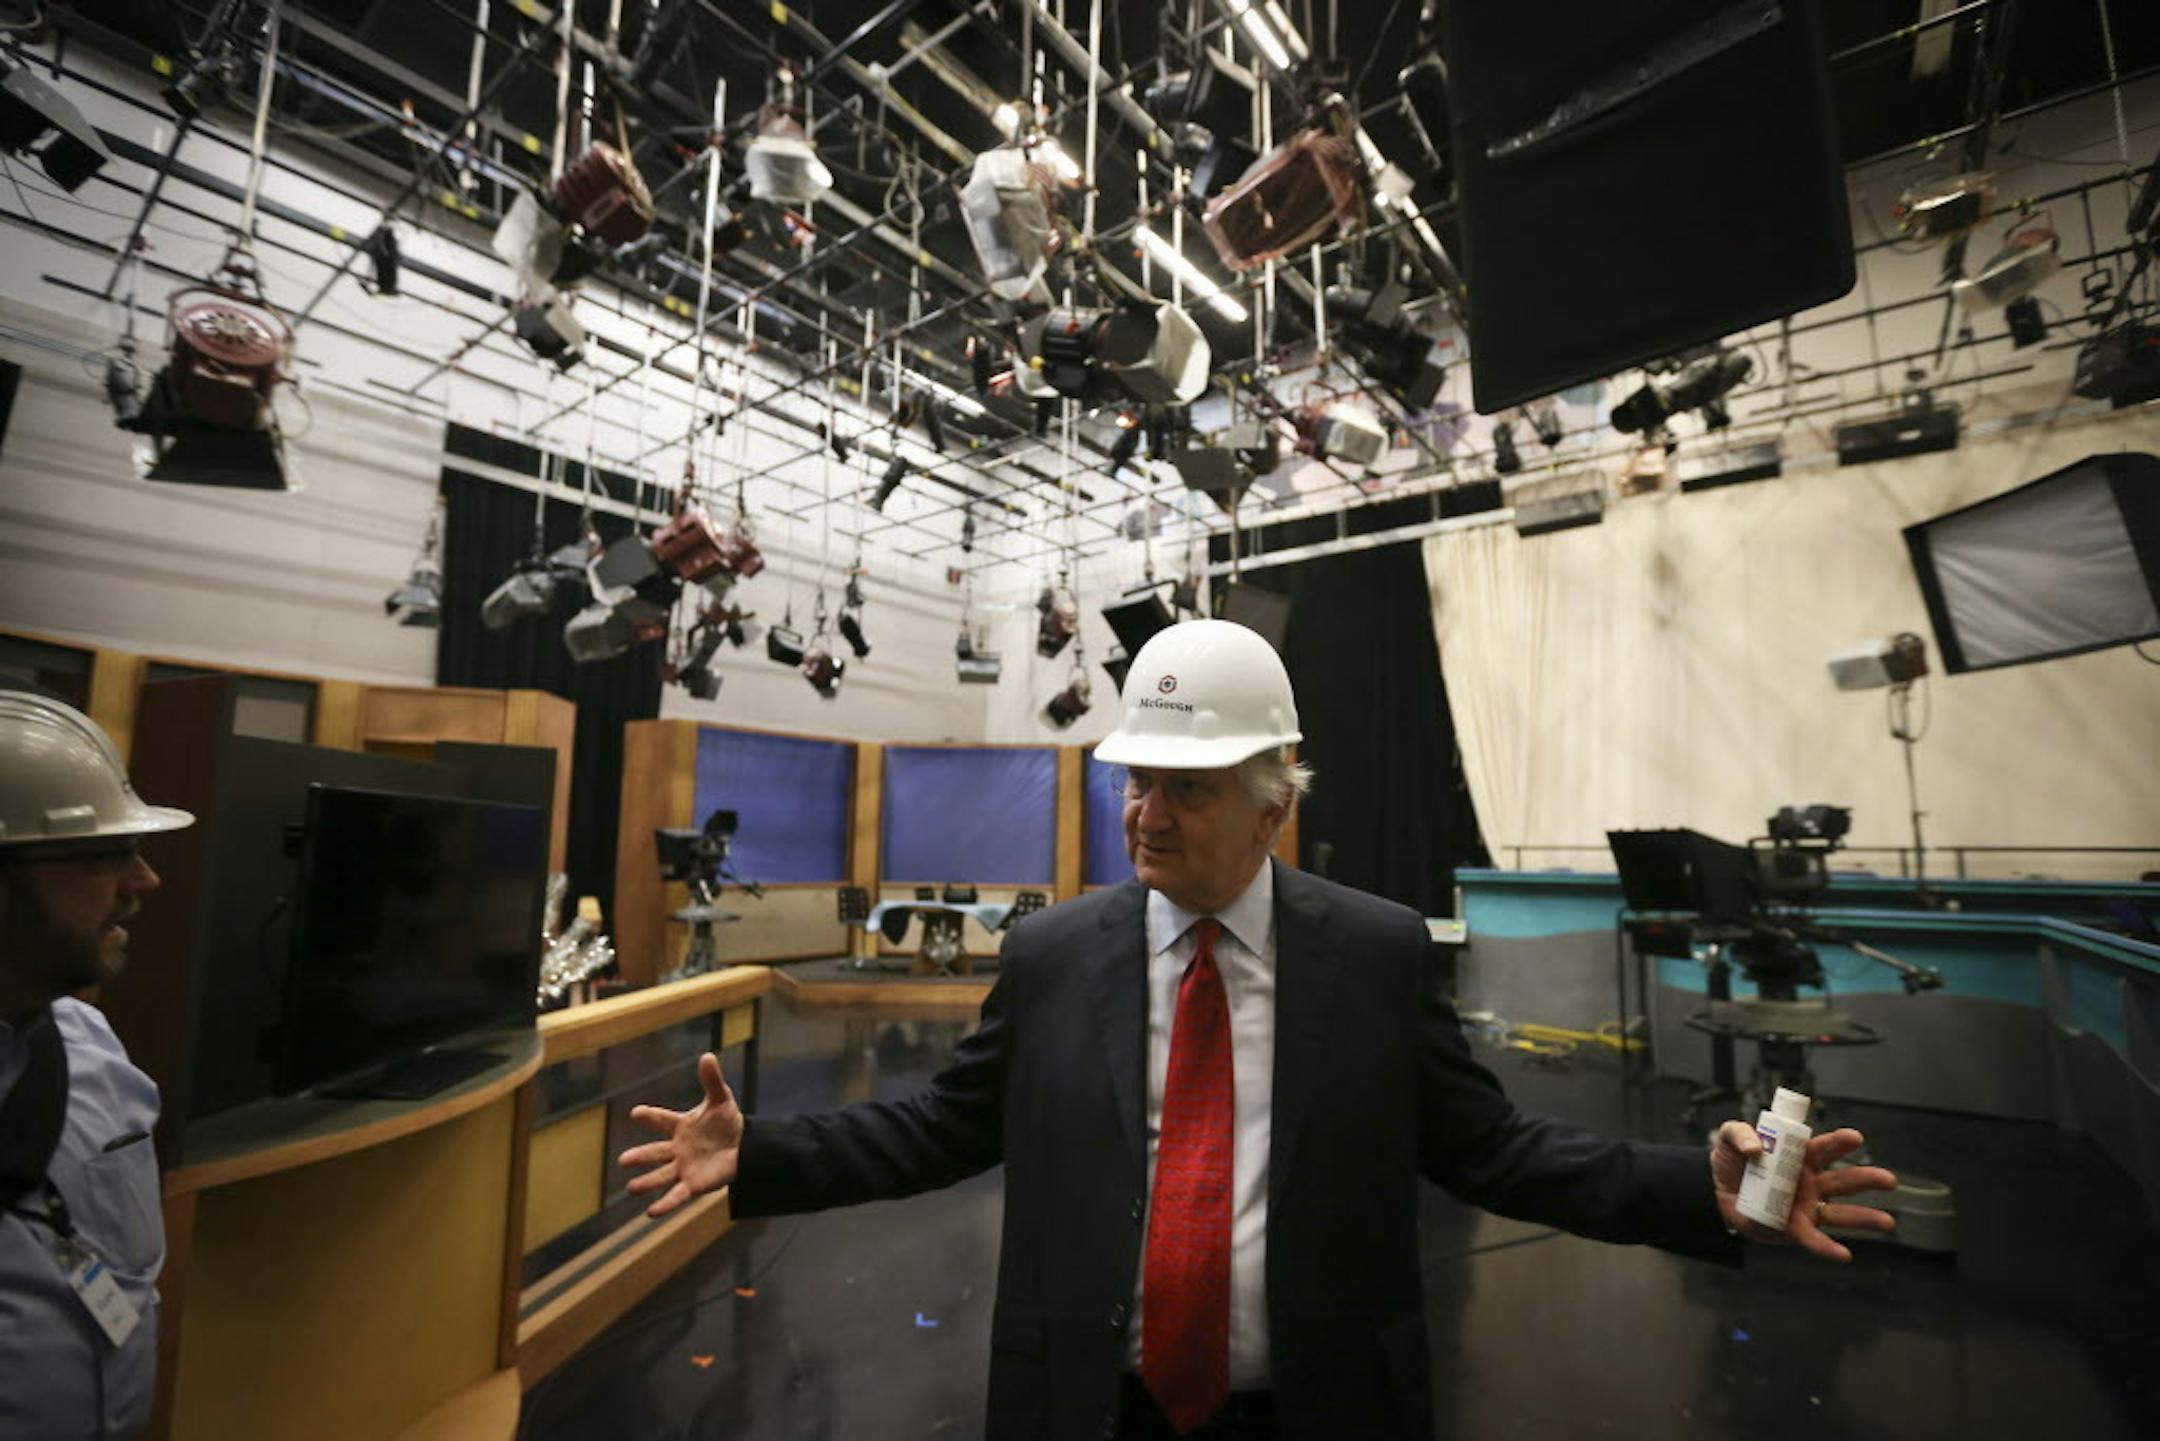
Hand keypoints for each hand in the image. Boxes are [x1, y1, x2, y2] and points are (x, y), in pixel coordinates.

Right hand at [618, 1052, 744, 1219]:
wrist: (745, 1146)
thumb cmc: (727, 1122)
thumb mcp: (721, 1099)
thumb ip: (712, 1080)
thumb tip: (708, 1055)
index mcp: (681, 1126)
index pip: (663, 1119)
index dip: (651, 1116)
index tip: (636, 1113)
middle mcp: (677, 1148)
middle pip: (655, 1152)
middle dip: (640, 1156)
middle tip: (623, 1160)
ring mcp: (684, 1167)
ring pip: (661, 1176)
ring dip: (647, 1182)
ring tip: (631, 1188)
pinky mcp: (694, 1184)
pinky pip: (676, 1195)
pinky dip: (664, 1204)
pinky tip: (651, 1212)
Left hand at [1709, 1122, 1898, 1262]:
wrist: (1715, 1190)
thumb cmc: (1731, 1160)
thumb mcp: (1728, 1137)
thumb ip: (1738, 1133)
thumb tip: (1754, 1147)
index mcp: (1799, 1156)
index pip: (1824, 1148)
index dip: (1839, 1142)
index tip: (1855, 1138)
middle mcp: (1810, 1181)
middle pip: (1843, 1180)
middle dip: (1867, 1179)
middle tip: (1889, 1180)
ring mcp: (1806, 1206)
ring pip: (1840, 1212)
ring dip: (1865, 1217)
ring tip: (1889, 1222)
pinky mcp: (1794, 1228)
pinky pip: (1814, 1238)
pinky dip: (1828, 1247)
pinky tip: (1845, 1255)